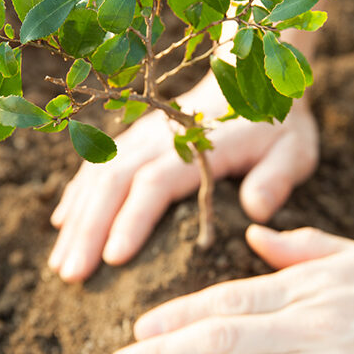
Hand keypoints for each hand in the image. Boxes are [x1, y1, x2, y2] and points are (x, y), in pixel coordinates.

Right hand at [48, 76, 318, 281]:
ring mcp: (141, 136)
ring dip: (77, 220)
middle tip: (71, 276)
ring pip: (97, 175)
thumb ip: (276, 178)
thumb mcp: (293, 150)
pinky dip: (77, 195)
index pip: (155, 183)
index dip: (132, 220)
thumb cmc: (276, 126)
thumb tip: (256, 211)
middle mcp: (160, 138)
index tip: (113, 259)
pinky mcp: (133, 139)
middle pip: (113, 183)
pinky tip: (62, 225)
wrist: (253, 77)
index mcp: (198, 145)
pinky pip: (96, 165)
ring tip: (60, 265)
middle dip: (89, 230)